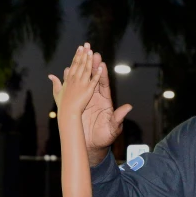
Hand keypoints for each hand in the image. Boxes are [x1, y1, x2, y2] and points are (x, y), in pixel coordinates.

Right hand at [48, 45, 100, 116]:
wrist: (67, 115)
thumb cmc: (63, 106)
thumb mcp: (57, 93)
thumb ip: (55, 83)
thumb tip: (50, 75)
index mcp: (68, 80)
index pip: (74, 65)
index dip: (77, 56)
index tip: (79, 48)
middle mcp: (75, 81)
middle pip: (80, 65)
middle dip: (83, 54)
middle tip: (86, 44)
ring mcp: (82, 85)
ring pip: (86, 71)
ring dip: (89, 60)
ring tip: (92, 51)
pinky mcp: (88, 92)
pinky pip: (94, 82)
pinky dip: (97, 75)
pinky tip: (100, 67)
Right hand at [81, 43, 132, 164]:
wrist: (93, 144)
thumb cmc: (105, 137)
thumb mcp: (113, 127)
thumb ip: (119, 117)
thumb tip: (128, 107)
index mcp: (106, 101)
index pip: (104, 84)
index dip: (102, 73)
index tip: (101, 63)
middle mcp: (96, 98)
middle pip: (94, 79)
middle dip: (93, 65)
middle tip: (91, 52)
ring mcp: (87, 100)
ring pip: (84, 82)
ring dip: (82, 69)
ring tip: (79, 56)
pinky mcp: (79, 104)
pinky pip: (75, 90)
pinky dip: (71, 80)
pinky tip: (67, 70)